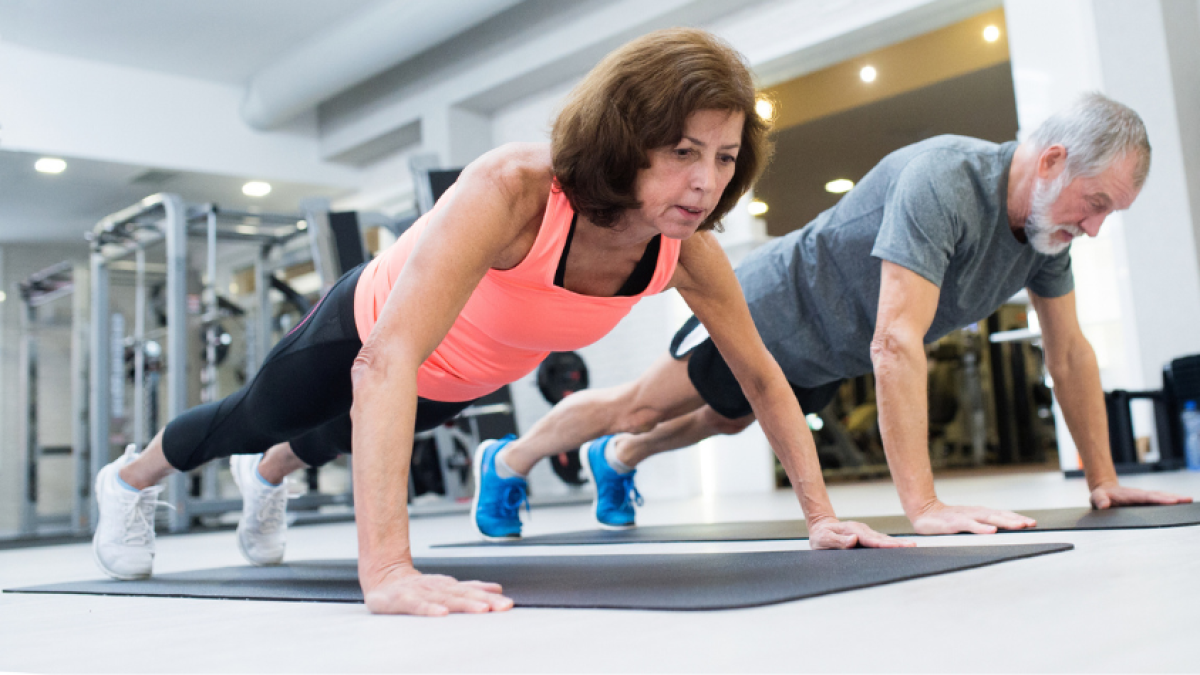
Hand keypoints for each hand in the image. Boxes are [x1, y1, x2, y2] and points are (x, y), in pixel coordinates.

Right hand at [362, 565, 513, 615]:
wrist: (383, 579)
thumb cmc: (417, 587)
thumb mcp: (445, 586)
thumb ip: (469, 588)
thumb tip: (497, 589)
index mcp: (447, 585)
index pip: (472, 590)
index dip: (490, 596)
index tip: (507, 603)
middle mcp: (437, 587)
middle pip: (463, 594)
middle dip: (485, 600)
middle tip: (502, 606)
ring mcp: (420, 591)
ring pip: (445, 598)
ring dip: (464, 603)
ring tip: (482, 609)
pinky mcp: (401, 599)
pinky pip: (416, 605)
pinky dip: (429, 609)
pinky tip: (442, 614)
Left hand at [807, 518, 915, 548]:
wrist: (820, 528)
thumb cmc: (821, 536)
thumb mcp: (823, 539)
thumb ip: (837, 540)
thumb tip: (853, 540)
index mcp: (852, 530)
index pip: (870, 539)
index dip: (884, 544)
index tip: (896, 546)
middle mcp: (861, 530)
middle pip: (881, 538)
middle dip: (897, 543)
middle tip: (912, 546)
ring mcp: (865, 532)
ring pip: (883, 538)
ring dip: (897, 543)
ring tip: (912, 546)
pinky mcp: (866, 536)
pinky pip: (880, 540)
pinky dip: (891, 544)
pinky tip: (901, 547)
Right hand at [910, 501, 1036, 534]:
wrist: (923, 512)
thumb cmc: (946, 519)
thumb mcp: (967, 521)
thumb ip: (982, 525)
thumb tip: (1000, 531)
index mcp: (979, 513)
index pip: (1002, 514)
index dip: (1017, 518)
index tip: (1032, 523)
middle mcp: (975, 512)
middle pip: (999, 515)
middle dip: (1015, 520)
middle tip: (1030, 524)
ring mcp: (965, 517)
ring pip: (988, 518)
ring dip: (1004, 522)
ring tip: (1018, 526)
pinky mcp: (954, 523)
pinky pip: (970, 525)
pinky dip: (981, 528)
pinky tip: (991, 531)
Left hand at [1090, 483, 1192, 509]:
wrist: (1104, 490)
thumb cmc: (1101, 496)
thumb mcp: (1096, 497)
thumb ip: (1099, 500)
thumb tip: (1104, 505)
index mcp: (1130, 495)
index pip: (1146, 497)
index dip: (1159, 499)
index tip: (1172, 500)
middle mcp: (1139, 494)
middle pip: (1158, 495)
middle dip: (1172, 497)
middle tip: (1187, 499)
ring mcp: (1143, 497)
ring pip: (1161, 496)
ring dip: (1175, 498)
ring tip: (1189, 500)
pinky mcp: (1145, 500)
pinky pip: (1159, 500)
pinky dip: (1171, 500)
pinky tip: (1181, 503)